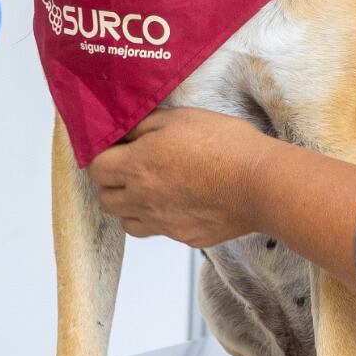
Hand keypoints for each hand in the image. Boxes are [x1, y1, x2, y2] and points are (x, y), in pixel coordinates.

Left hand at [88, 107, 270, 246]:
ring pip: (126, 221)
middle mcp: (142, 198)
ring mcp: (162, 222)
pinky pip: (159, 231)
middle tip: (132, 169)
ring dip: (130, 206)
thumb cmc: (225, 144)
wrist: (261, 184)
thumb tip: (125, 132)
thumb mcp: (181, 118)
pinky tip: (180, 203)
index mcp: (137, 165)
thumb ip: (145, 125)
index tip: (117, 149)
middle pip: (105, 198)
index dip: (103, 156)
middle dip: (112, 183)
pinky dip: (160, 219)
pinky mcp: (182, 236)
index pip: (95, 168)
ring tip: (152, 190)